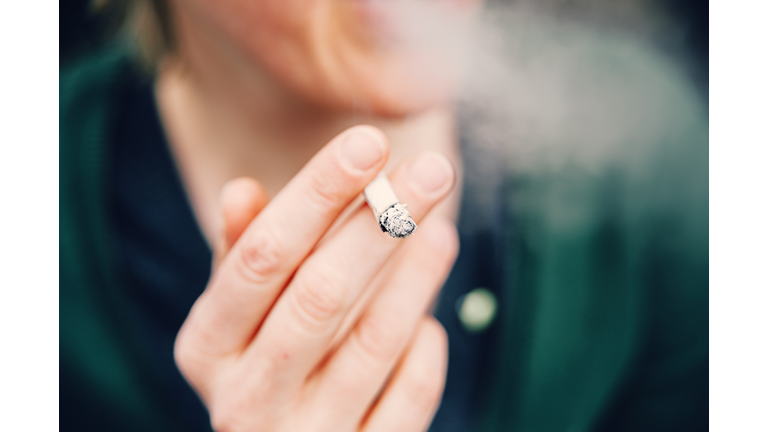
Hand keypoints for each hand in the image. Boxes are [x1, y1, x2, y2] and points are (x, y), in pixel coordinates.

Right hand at [174, 125, 458, 430]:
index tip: (369, 142)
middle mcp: (243, 399)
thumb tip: (240, 189)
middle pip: (320, 295)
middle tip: (432, 169)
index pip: (262, 257)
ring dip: (415, 279)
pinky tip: (432, 324)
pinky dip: (424, 355)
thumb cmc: (261, 364)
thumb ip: (242, 256)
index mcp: (206, 348)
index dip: (317, 194)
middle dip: (381, 224)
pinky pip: (406, 403)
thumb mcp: (236, 316)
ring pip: (371, 345)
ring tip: (442, 229)